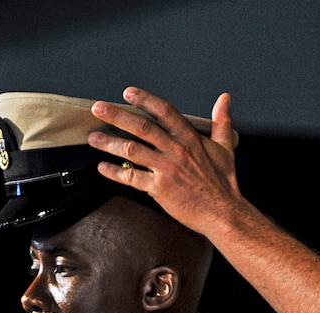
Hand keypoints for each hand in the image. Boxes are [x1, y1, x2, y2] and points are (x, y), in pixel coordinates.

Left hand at [89, 87, 244, 240]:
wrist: (223, 213)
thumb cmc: (223, 183)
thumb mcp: (226, 147)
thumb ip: (221, 122)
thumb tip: (224, 98)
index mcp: (190, 138)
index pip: (164, 111)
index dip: (145, 100)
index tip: (128, 93)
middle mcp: (176, 150)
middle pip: (141, 127)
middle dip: (116, 116)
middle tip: (97, 108)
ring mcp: (167, 169)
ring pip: (132, 150)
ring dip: (109, 143)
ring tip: (93, 138)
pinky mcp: (160, 188)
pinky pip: (132, 177)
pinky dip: (115, 172)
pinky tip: (103, 168)